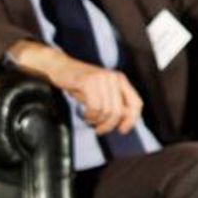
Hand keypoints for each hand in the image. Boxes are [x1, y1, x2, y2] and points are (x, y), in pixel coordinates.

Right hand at [11, 40, 142, 134]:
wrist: (60, 66)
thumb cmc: (80, 83)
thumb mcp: (101, 92)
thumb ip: (113, 103)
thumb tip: (122, 122)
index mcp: (121, 80)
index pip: (136, 103)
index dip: (132, 120)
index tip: (122, 130)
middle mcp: (114, 78)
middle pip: (120, 111)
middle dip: (109, 125)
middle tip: (99, 130)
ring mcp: (102, 78)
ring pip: (107, 111)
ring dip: (96, 120)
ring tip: (89, 119)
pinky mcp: (89, 81)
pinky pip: (95, 107)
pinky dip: (90, 115)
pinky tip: (85, 114)